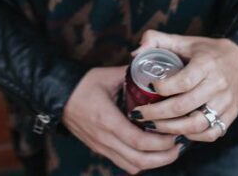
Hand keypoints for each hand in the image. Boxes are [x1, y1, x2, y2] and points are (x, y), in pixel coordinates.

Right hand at [62, 65, 181, 173]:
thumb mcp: (107, 76)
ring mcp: (101, 146)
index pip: (139, 141)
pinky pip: (124, 163)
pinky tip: (151, 150)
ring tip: (169, 150)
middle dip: (164, 157)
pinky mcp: (100, 149)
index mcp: (107, 120)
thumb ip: (131, 75)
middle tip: (178, 145)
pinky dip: (141, 161)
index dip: (161, 142)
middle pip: (139, 160)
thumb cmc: (82, 84)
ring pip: (132, 166)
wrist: (58, 95)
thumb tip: (152, 70)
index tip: (175, 133)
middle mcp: (104, 138)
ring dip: (154, 162)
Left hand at [129, 31, 237, 142]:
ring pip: (197, 124)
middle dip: (157, 114)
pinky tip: (177, 131)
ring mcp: (226, 102)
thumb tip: (134, 53)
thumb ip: (156, 40)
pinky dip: (193, 136)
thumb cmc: (207, 50)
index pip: (183, 82)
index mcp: (206, 64)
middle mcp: (218, 85)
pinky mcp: (232, 115)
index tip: (148, 86)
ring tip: (153, 126)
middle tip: (139, 114)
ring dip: (171, 128)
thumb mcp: (184, 40)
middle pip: (184, 106)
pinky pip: (211, 133)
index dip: (163, 88)